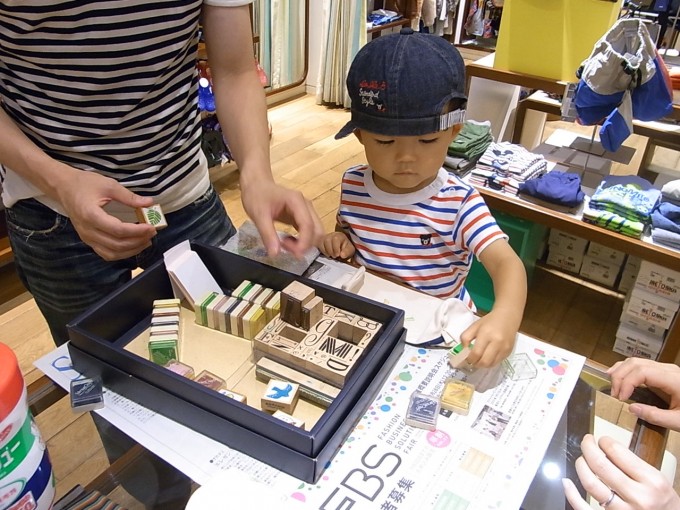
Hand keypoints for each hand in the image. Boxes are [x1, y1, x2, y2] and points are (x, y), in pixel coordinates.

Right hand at [55, 168, 156, 260]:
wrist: (63, 188)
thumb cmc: (85, 184)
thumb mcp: (109, 185)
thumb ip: (129, 196)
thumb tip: (149, 203)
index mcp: (91, 215)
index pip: (118, 230)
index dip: (137, 231)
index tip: (152, 227)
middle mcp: (88, 231)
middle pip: (117, 244)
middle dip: (138, 241)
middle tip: (152, 232)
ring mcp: (87, 238)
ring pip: (112, 253)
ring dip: (132, 250)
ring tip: (146, 241)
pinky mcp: (88, 241)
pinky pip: (106, 254)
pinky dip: (122, 253)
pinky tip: (133, 246)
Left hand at [240, 178, 322, 257]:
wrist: (256, 184)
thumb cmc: (256, 196)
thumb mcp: (258, 216)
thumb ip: (267, 235)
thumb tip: (275, 254)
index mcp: (297, 201)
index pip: (308, 225)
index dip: (304, 243)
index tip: (294, 255)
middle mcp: (306, 206)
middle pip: (317, 230)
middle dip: (305, 245)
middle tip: (285, 249)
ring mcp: (306, 211)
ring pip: (315, 233)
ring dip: (304, 244)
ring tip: (284, 244)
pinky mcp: (302, 217)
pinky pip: (308, 233)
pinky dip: (301, 241)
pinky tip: (287, 241)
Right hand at [319, 232, 354, 259]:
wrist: (342, 248)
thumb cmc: (346, 249)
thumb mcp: (350, 250)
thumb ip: (347, 252)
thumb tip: (342, 255)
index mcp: (340, 235)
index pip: (335, 239)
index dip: (336, 248)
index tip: (338, 255)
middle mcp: (331, 235)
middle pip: (327, 240)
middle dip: (330, 250)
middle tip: (335, 256)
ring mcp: (325, 238)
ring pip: (321, 242)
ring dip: (326, 251)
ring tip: (331, 256)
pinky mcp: (321, 242)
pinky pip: (319, 245)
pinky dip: (323, 251)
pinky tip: (328, 254)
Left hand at [459, 308, 515, 367]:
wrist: (507, 317)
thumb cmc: (489, 321)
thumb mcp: (474, 326)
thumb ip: (465, 338)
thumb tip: (463, 351)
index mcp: (486, 334)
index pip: (476, 353)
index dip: (469, 359)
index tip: (466, 359)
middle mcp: (497, 342)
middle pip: (484, 362)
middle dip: (476, 364)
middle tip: (472, 361)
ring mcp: (504, 348)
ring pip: (491, 364)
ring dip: (483, 365)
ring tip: (479, 359)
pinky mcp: (509, 352)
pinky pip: (498, 362)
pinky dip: (490, 362)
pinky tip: (487, 356)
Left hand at [563, 434, 679, 509]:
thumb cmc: (663, 503)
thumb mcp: (657, 479)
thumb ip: (634, 464)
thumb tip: (606, 448)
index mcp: (651, 481)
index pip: (617, 452)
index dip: (604, 441)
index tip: (601, 440)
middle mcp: (637, 497)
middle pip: (600, 465)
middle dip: (588, 447)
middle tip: (586, 442)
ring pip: (590, 484)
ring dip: (580, 466)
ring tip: (581, 459)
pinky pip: (584, 508)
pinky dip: (572, 494)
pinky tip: (567, 482)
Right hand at [608, 358, 679, 432]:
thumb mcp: (679, 422)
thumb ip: (656, 416)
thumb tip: (632, 409)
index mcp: (673, 379)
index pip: (641, 372)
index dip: (626, 383)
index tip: (621, 398)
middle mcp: (668, 369)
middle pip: (635, 363)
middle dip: (620, 377)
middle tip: (614, 394)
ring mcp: (665, 369)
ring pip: (636, 361)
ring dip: (621, 371)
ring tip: (613, 386)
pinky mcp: (662, 373)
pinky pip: (640, 365)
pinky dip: (626, 370)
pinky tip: (619, 376)